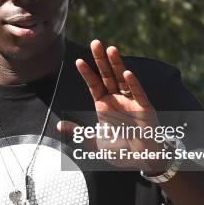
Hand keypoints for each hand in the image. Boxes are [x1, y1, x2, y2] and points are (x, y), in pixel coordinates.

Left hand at [58, 40, 165, 171]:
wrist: (141, 161)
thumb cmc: (120, 151)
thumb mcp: (95, 142)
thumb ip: (79, 133)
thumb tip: (59, 125)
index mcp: (104, 105)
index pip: (94, 84)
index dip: (87, 73)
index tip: (78, 60)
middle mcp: (117, 99)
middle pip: (108, 75)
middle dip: (101, 60)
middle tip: (95, 43)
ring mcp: (131, 102)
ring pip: (122, 79)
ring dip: (117, 64)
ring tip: (111, 49)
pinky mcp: (144, 108)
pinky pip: (138, 94)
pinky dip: (133, 84)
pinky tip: (128, 73)